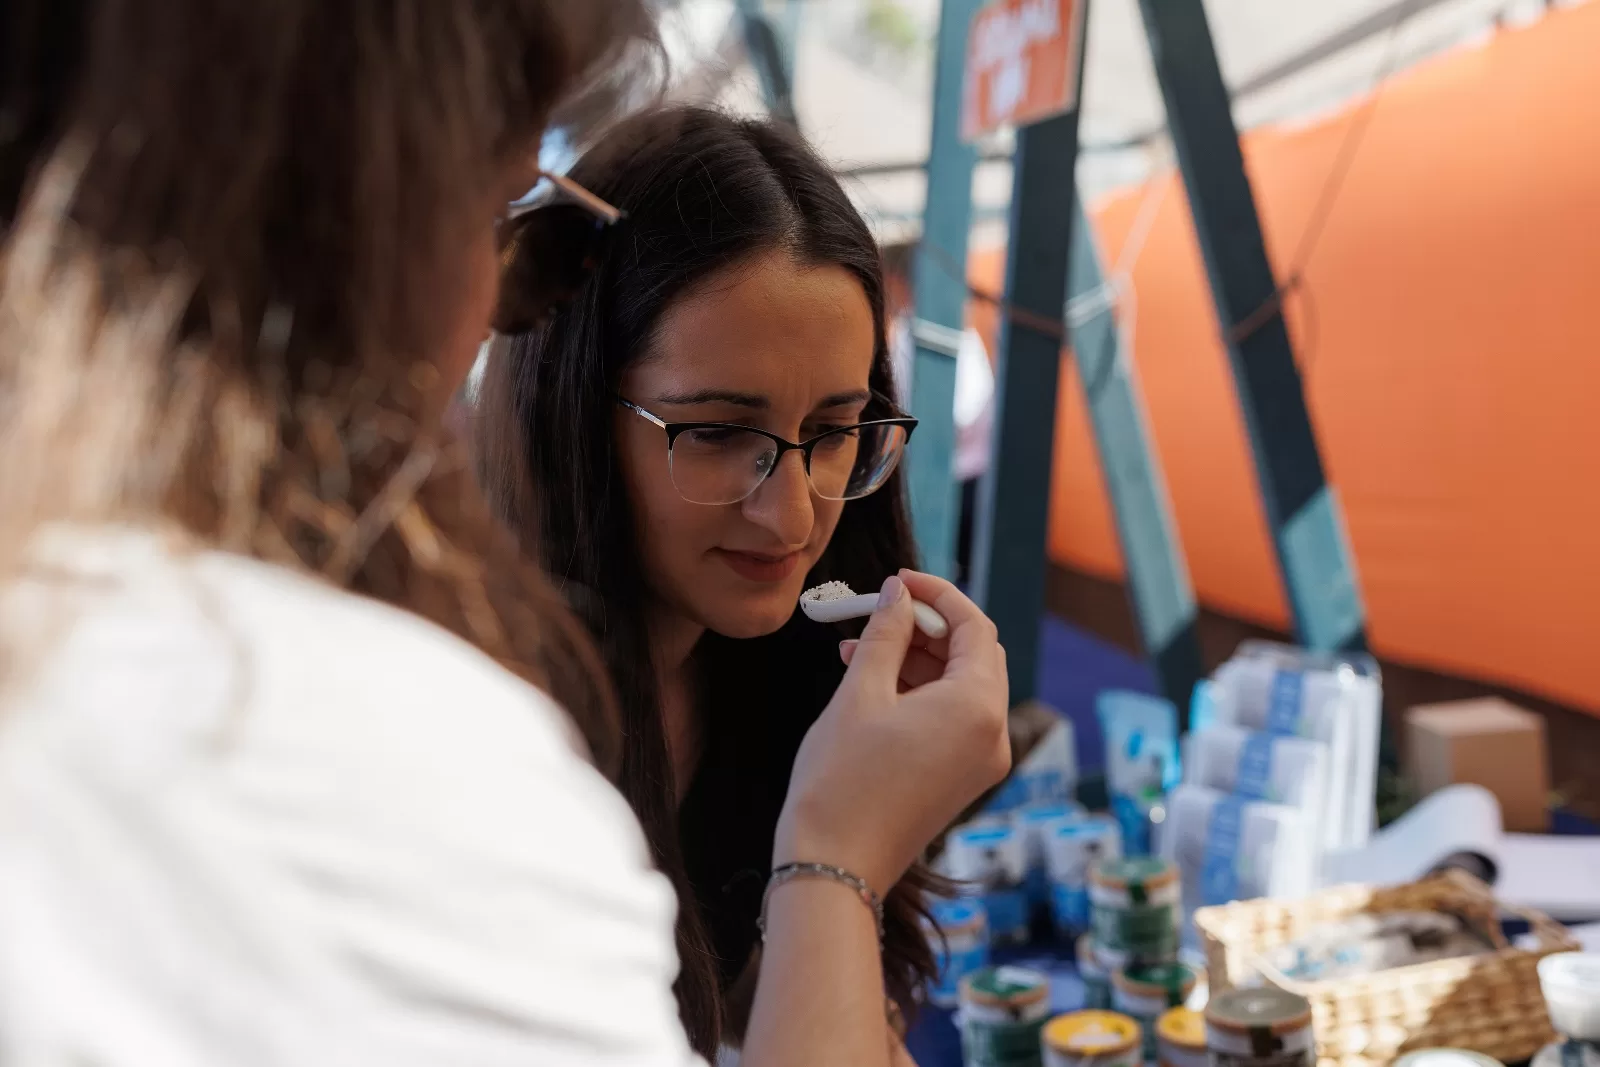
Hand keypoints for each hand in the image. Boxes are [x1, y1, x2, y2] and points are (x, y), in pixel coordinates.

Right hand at [774, 569, 1009, 894]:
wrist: (835, 867)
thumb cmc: (841, 782)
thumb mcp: (859, 693)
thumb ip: (885, 634)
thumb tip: (899, 594)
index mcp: (978, 707)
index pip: (974, 626)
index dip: (938, 594)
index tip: (899, 580)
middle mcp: (993, 734)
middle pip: (974, 655)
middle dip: (929, 626)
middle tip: (880, 611)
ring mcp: (982, 762)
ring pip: (962, 687)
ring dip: (918, 659)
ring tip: (859, 647)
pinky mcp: (963, 779)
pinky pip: (953, 719)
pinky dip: (920, 693)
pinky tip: (873, 683)